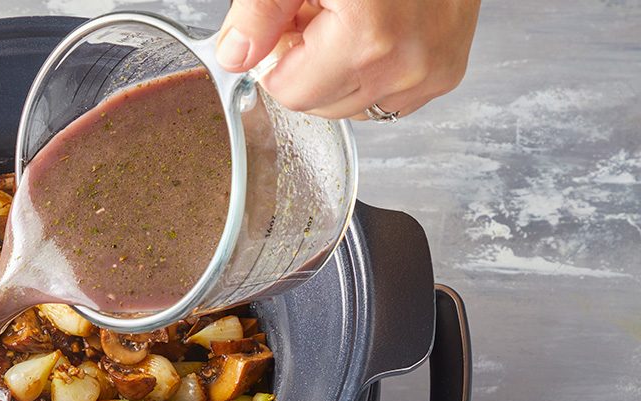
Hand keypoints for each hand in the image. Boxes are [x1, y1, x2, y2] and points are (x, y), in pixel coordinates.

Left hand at [215, 0, 480, 119]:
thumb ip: (259, 12)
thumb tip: (235, 57)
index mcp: (366, 40)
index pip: (289, 93)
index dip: (278, 59)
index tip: (287, 24)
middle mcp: (403, 66)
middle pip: (319, 106)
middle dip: (308, 66)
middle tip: (321, 14)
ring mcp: (429, 74)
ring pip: (352, 107)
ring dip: (340, 72)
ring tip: (351, 19)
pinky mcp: (445, 73)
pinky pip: (388, 98)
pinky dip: (373, 72)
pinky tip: (377, 30)